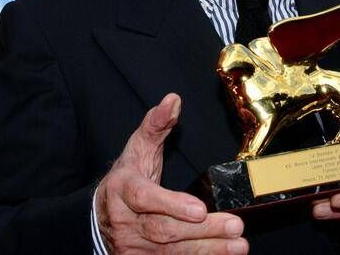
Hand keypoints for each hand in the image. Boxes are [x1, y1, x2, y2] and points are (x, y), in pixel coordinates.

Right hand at [95, 93, 247, 253]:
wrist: (100, 216)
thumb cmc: (125, 179)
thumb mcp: (137, 149)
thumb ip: (156, 124)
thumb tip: (173, 100)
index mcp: (123, 189)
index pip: (145, 199)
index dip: (172, 205)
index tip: (199, 209)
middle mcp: (126, 222)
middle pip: (165, 230)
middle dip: (202, 231)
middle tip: (235, 225)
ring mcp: (133, 246)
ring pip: (172, 252)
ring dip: (209, 249)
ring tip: (238, 244)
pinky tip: (224, 254)